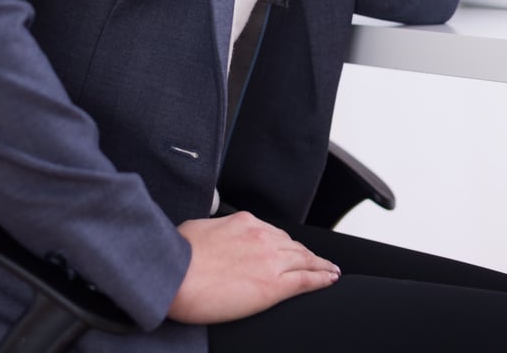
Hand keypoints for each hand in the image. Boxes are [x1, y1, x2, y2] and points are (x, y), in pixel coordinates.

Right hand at [167, 211, 339, 323]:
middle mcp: (261, 236)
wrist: (176, 275)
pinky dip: (322, 278)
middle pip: (291, 244)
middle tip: (316, 260)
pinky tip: (330, 278)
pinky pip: (306, 279)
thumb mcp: (197, 229)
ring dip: (320, 264)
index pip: (271, 232)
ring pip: (304, 259)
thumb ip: (214, 231)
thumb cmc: (178, 255)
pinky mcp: (273, 285)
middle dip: (305, 253)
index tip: (287, 248)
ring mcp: (270, 260)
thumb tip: (213, 236)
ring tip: (330, 270)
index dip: (283, 243)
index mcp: (243, 221)